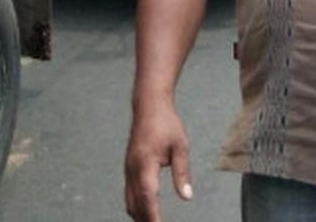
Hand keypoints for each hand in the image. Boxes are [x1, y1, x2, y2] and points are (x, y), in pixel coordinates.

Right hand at [124, 101, 192, 220]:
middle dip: (146, 220)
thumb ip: (182, 172)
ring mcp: (128, 169)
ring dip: (140, 215)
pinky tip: (146, 212)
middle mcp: (132, 169)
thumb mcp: (180, 146)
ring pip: (130, 201)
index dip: (153, 216)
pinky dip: (137, 206)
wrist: (148, 106)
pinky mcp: (129, 169)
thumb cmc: (165, 123)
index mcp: (144, 163)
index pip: (148, 196)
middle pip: (135, 204)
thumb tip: (187, 196)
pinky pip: (130, 193)